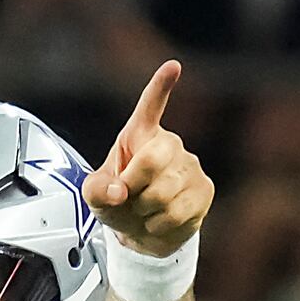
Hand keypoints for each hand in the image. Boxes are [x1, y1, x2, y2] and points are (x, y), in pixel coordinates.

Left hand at [85, 61, 212, 257]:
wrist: (143, 233)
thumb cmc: (118, 204)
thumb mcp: (95, 196)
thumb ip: (97, 190)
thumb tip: (118, 190)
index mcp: (140, 134)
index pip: (150, 106)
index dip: (160, 87)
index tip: (172, 67)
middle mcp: (169, 144)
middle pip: (153, 159)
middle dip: (134, 185)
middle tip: (128, 197)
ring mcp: (190, 165)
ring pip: (164, 191)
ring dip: (144, 209)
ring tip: (144, 209)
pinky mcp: (204, 189)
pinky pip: (178, 211)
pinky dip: (159, 223)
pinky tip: (158, 220)